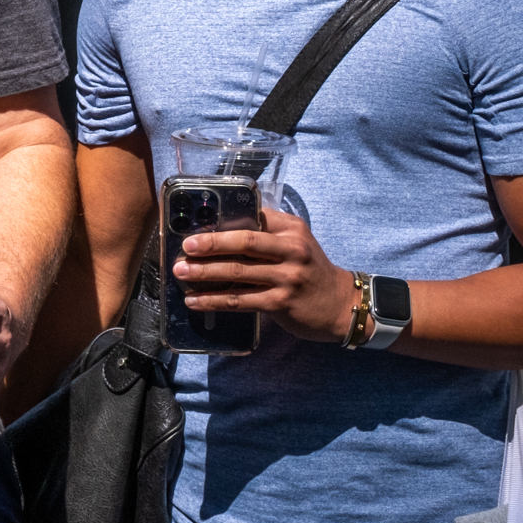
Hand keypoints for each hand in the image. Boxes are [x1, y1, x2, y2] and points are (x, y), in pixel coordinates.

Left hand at [171, 207, 357, 344]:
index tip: (197, 224)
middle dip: (210, 243)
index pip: (253, 218)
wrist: (341, 304)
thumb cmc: (311, 270)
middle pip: (244, 242)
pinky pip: (240, 300)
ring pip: (238, 272)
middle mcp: (291, 249)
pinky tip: (196, 301)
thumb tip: (223, 228)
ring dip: (205, 273)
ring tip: (181, 273)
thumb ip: (268, 232)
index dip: (223, 220)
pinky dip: (214, 300)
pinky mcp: (280, 302)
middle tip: (185, 247)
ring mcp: (287, 277)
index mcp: (291, 229)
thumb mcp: (297, 242)